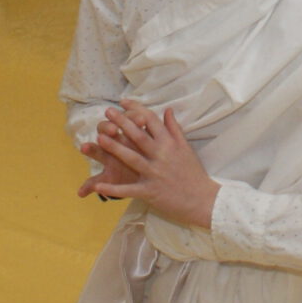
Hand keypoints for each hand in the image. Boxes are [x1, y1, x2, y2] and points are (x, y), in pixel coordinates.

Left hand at [79, 99, 218, 228]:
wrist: (203, 200)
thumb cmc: (194, 173)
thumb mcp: (186, 148)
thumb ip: (175, 129)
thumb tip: (167, 109)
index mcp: (170, 143)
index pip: (151, 120)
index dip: (135, 109)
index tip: (122, 102)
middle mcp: (161, 156)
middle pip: (138, 136)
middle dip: (121, 123)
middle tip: (107, 111)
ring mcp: (154, 174)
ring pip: (131, 158)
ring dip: (114, 148)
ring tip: (99, 138)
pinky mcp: (150, 192)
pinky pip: (129, 190)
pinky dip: (113, 189)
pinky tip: (98, 187)